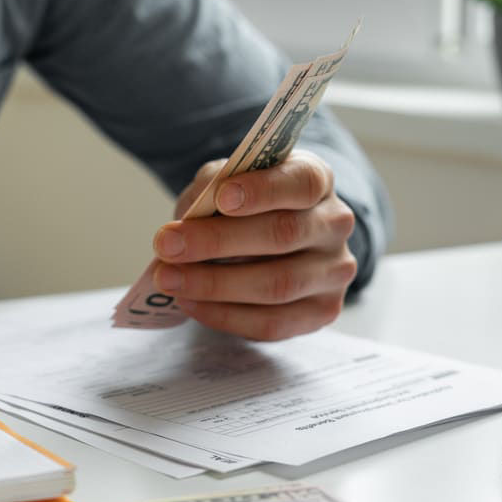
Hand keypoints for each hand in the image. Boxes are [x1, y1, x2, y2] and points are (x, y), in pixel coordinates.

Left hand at [151, 150, 356, 340]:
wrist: (272, 238)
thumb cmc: (246, 204)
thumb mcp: (227, 180)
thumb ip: (212, 187)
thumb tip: (189, 219)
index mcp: (317, 179)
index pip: (302, 181)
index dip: (263, 190)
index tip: (222, 198)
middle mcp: (334, 224)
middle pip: (283, 233)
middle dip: (218, 241)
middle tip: (167, 244)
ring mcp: (334, 271)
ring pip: (278, 284)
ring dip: (214, 284)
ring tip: (169, 279)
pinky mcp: (322, 311)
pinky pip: (273, 322)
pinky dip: (225, 315)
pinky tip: (191, 302)